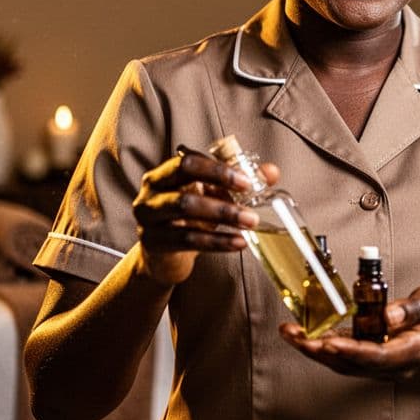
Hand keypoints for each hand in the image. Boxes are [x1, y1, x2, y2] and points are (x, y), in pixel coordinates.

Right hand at [131, 149, 277, 284]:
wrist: (165, 259)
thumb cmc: (189, 221)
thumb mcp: (212, 199)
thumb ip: (239, 183)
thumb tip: (271, 172)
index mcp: (165, 173)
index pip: (189, 160)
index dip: (219, 168)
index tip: (247, 181)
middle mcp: (152, 190)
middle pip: (184, 175)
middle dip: (221, 184)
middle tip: (250, 197)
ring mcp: (149, 216)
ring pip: (186, 206)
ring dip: (223, 213)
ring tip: (251, 222)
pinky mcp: (154, 241)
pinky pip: (188, 238)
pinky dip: (217, 241)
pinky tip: (238, 242)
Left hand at [278, 285, 419, 379]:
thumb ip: (413, 308)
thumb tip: (387, 314)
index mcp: (411, 353)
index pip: (379, 356)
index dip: (353, 350)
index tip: (330, 341)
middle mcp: (393, 366)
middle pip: (353, 364)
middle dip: (321, 351)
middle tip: (296, 336)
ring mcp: (380, 366)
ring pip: (342, 363)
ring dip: (314, 350)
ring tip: (290, 333)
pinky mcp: (368, 359)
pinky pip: (342, 356)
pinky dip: (321, 345)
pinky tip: (302, 333)